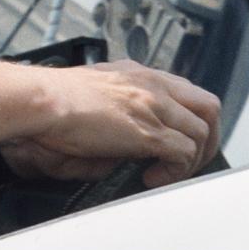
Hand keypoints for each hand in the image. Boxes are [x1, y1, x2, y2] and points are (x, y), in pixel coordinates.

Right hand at [12, 59, 219, 187]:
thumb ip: (119, 110)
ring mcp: (151, 104)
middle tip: (187, 161)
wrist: (41, 100)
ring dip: (190, 159)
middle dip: (206, 138)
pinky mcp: (147, 130)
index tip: (176, 141)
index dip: (189, 120)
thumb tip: (128, 143)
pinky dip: (174, 171)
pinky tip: (150, 176)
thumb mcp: (95, 93)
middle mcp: (150, 83)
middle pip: (207, 106)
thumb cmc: (55, 99)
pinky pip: (184, 153)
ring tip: (163, 172)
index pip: (186, 91)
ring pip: (201, 131)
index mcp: (136, 73)